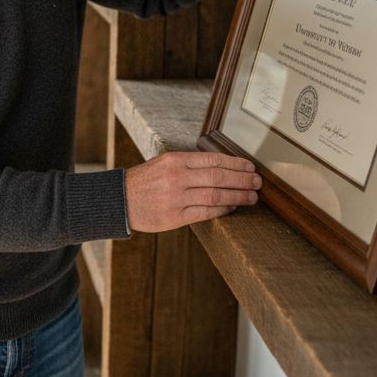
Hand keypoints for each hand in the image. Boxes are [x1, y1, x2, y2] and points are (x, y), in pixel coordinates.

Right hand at [125, 151, 261, 232]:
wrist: (120, 201)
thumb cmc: (144, 182)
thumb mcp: (163, 164)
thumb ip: (188, 165)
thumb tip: (221, 168)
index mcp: (175, 160)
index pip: (212, 160)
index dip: (235, 163)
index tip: (249, 167)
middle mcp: (176, 177)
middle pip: (218, 176)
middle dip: (242, 179)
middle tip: (257, 182)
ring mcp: (176, 198)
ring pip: (215, 195)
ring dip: (237, 196)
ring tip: (252, 197)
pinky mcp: (175, 217)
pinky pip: (205, 212)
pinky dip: (222, 209)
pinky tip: (232, 207)